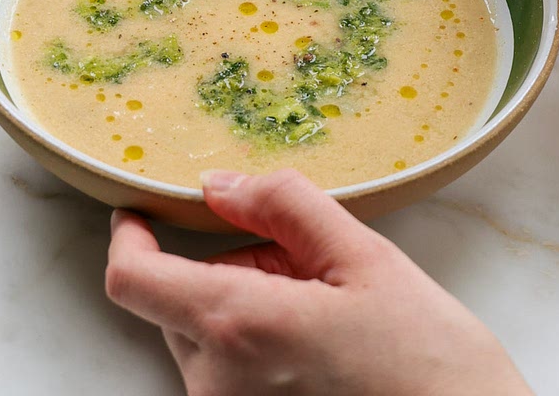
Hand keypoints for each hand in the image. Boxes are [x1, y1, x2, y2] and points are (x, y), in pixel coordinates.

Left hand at [106, 168, 530, 395]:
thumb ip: (283, 205)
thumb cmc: (431, 366)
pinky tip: (320, 352)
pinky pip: (227, 376)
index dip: (127, 236)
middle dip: (223, 267)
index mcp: (237, 326)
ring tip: (325, 314)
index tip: (140, 209)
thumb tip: (219, 183)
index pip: (132, 277)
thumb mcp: (365, 258)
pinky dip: (256, 348)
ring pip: (205, 339)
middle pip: (176, 303)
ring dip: (243, 308)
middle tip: (302, 265)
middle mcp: (217, 385)